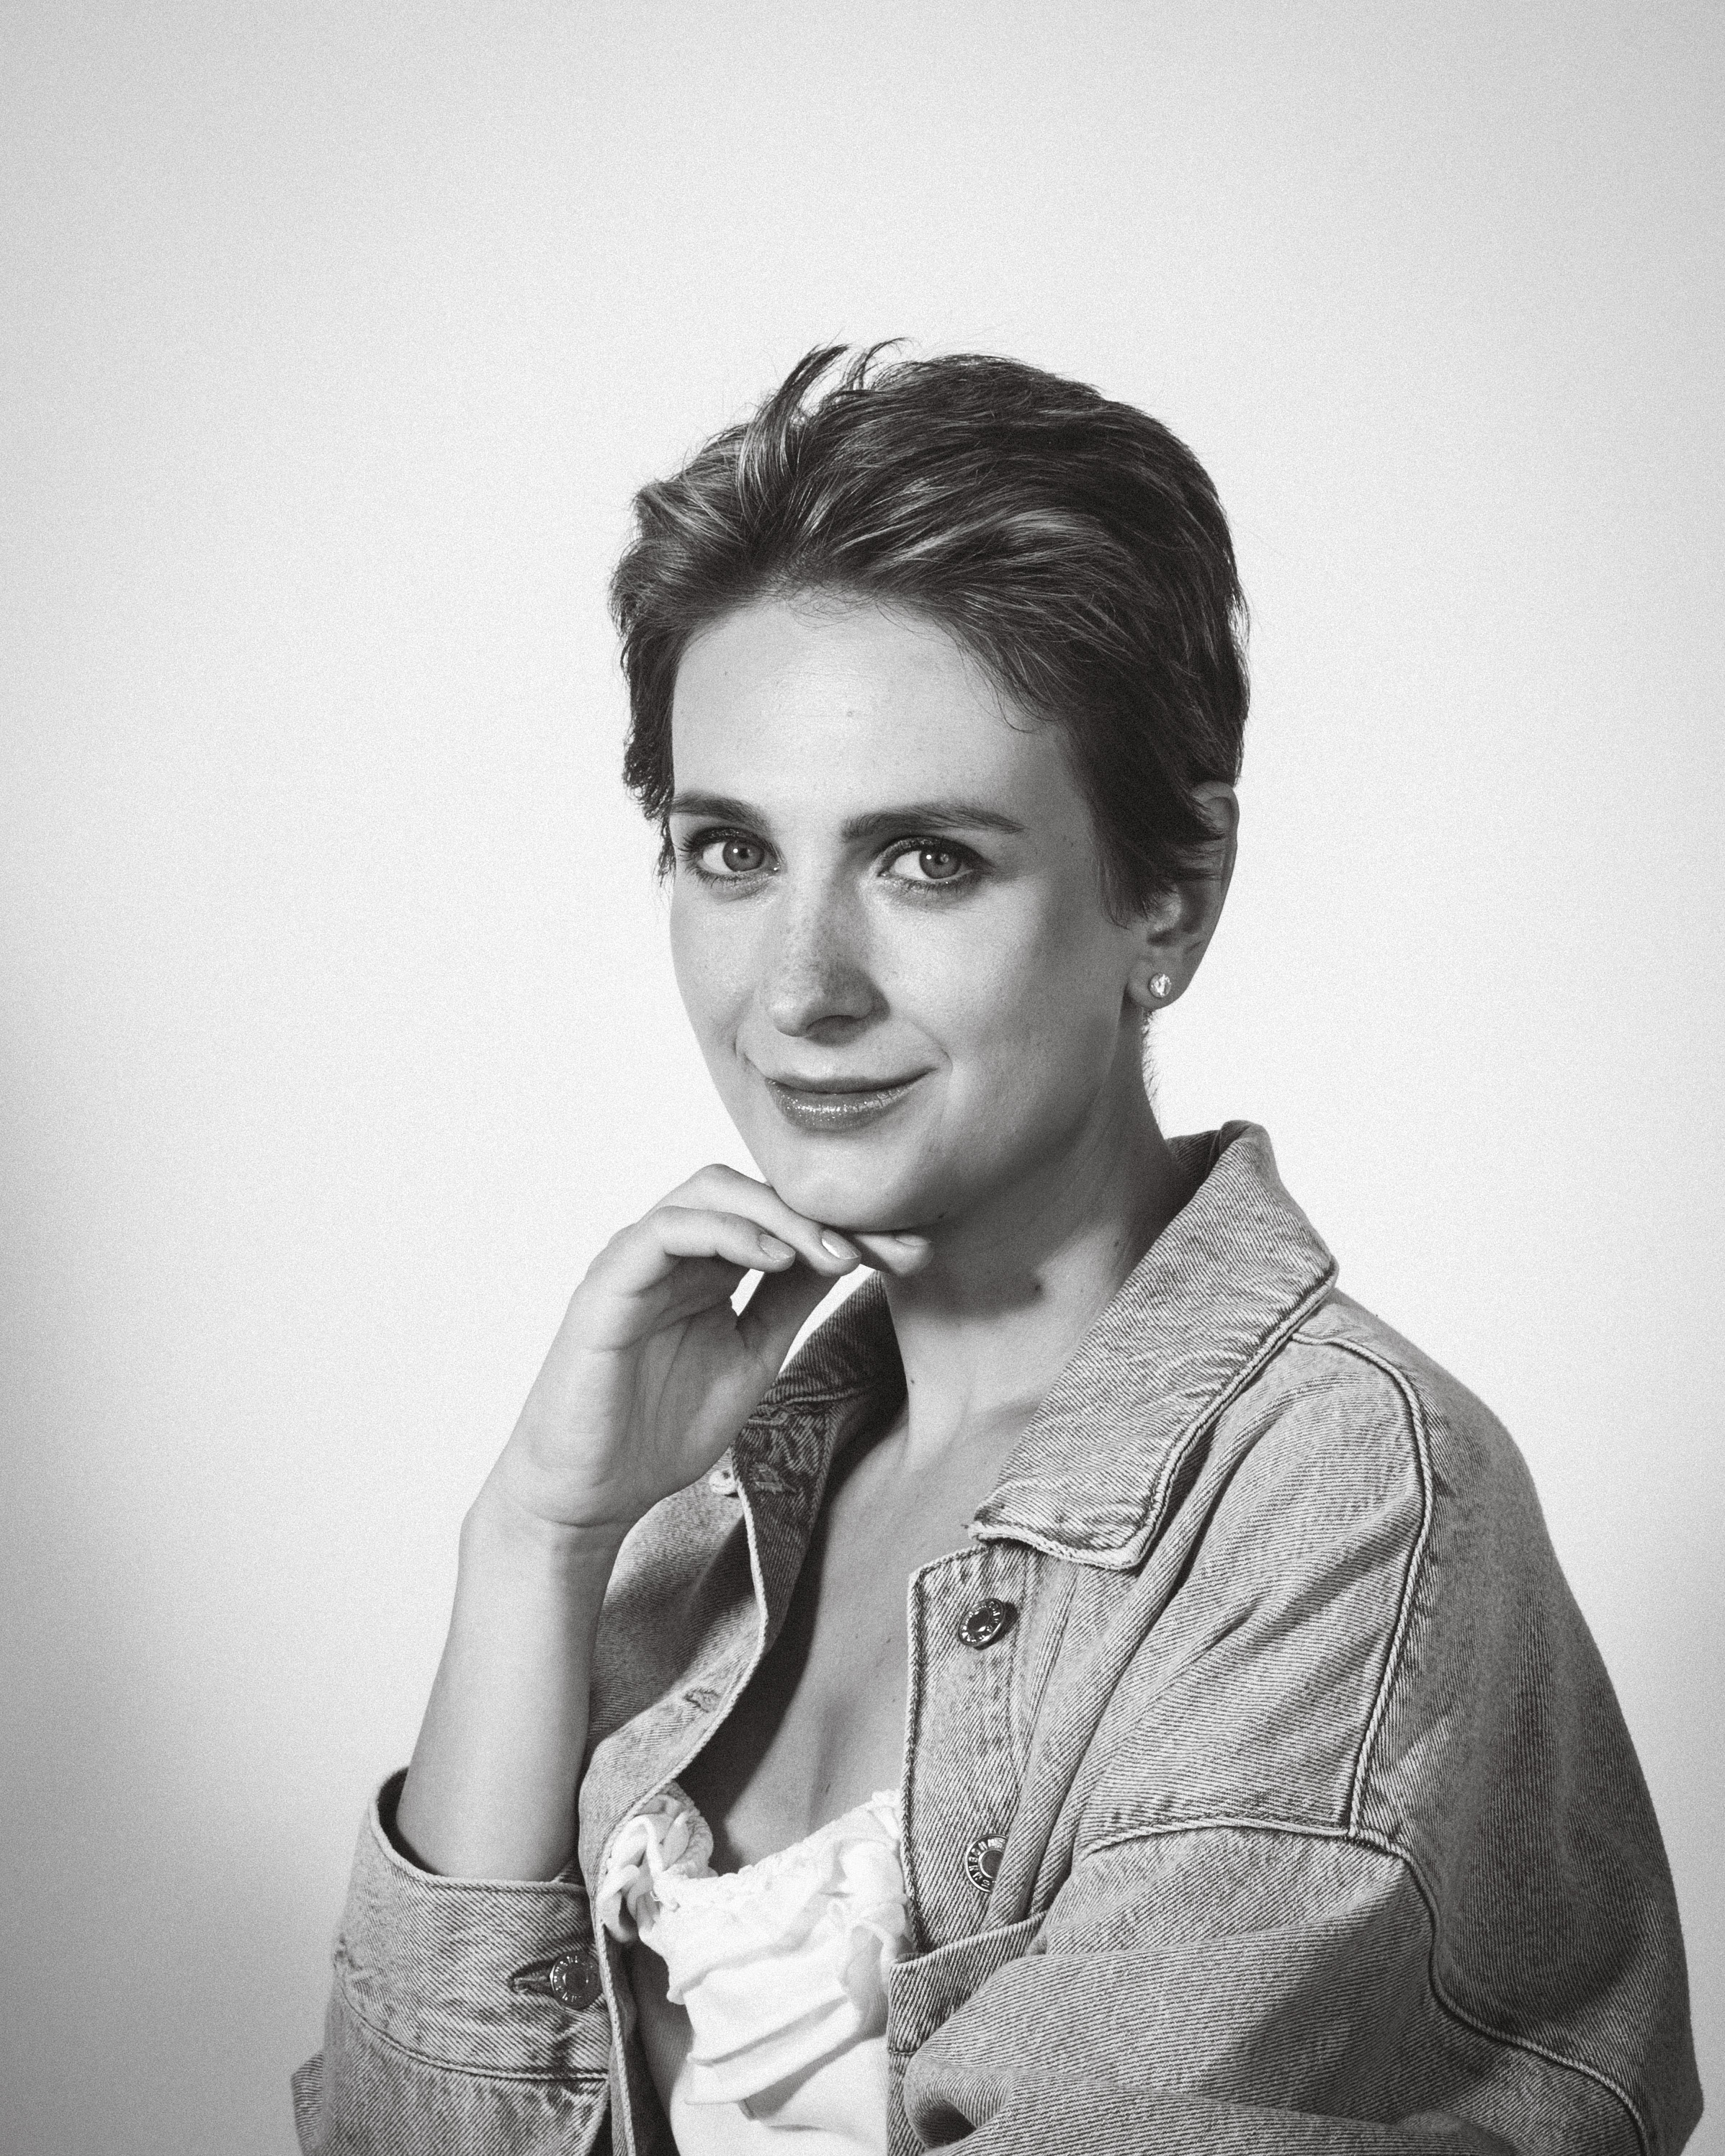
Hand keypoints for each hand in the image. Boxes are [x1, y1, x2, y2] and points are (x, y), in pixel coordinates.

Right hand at [481, 1165, 928, 1539]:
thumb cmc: (660, 1429)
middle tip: (889, 1248)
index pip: (785, 1217)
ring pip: (712, 1191)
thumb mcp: (752, 1358)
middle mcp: (675, 1249)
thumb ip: (788, 1303)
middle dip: (829, 1212)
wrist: (589, 1493)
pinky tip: (772, 1257)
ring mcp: (638, 1259)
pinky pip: (666, 1230)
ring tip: (836, 1253)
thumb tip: (850, 1253)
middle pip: (757, 1190)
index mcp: (710, 1264)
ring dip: (783, 1214)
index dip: (852, 1227)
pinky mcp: (608, 1283)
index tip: (914, 1253)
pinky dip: (723, 1230)